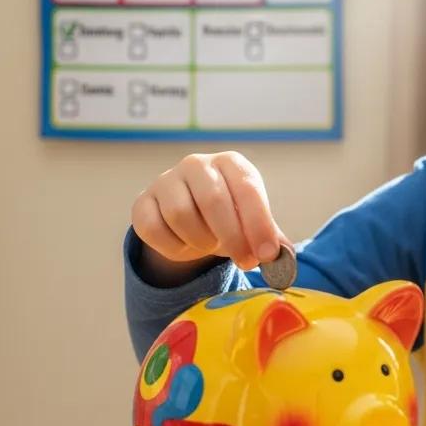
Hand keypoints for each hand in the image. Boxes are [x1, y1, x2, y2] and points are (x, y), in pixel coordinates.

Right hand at [131, 151, 287, 278]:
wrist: (189, 217)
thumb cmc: (229, 216)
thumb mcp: (253, 221)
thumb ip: (270, 237)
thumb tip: (283, 257)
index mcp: (231, 163)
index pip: (247, 189)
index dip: (259, 224)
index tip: (268, 254)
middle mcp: (197, 164)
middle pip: (213, 200)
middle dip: (233, 237)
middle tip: (246, 262)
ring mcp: (166, 181)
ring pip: (180, 215)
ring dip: (201, 241)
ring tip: (212, 246)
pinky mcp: (142, 203)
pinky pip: (154, 229)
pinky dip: (174, 247)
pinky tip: (186, 246)